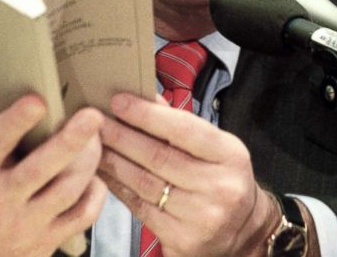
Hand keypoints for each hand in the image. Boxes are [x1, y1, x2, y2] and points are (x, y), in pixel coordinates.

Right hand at [0, 58, 107, 256]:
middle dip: (71, 141)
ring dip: (88, 163)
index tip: (37, 100)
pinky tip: (94, 176)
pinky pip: (81, 218)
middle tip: (92, 116)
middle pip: (42, 168)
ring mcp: (25, 222)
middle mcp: (1, 198)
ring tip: (97, 137)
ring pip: (67, 191)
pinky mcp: (44, 240)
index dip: (16, 121)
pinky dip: (94, 196)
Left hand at [98, 93, 277, 255]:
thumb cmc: (221, 179)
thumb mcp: (215, 147)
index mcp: (230, 155)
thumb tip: (145, 98)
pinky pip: (140, 208)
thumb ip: (181, 124)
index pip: (183, 129)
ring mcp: (202, 215)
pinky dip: (119, 188)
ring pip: (144, 183)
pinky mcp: (182, 239)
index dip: (147, 115)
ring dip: (114, 162)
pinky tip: (105, 174)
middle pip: (158, 156)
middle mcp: (220, 186)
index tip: (118, 102)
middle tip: (97, 123)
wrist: (242, 231)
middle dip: (121, 136)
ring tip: (94, 146)